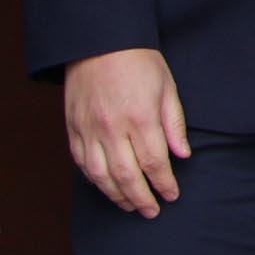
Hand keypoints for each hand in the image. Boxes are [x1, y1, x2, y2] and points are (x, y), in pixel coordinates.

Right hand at [64, 48, 188, 216]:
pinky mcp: (72, 129)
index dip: (164, 183)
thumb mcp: (167, 87)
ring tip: (130, 206)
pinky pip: (82, 163)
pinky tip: (106, 187)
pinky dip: (95, 180)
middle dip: (141, 198)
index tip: (172, 195)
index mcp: (140, 117)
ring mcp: (88, 130)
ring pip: (100, 176)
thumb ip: (174, 123)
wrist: (99, 43)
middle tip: (152, 211)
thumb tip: (182, 155)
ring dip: (116, 195)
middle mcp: (112, 128)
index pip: (154, 162)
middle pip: (127, 175)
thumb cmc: (138, 62)